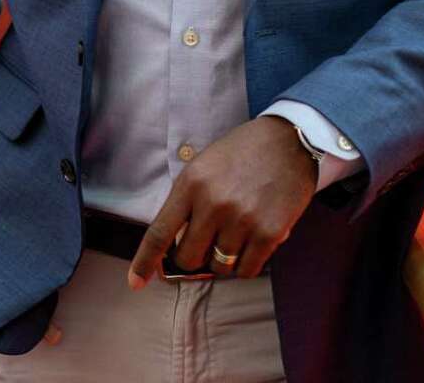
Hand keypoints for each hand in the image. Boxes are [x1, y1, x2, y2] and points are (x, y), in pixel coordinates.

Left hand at [128, 116, 317, 285]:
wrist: (288, 142)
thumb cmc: (241, 154)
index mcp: (191, 184)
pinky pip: (247, 269)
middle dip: (193, 256)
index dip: (145, 261)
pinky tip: (250, 244)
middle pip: (188, 257)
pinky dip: (245, 264)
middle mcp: (213, 204)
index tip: (135, 282)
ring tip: (234, 236)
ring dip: (222, 260)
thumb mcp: (203, 167)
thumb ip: (187, 202)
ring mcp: (242, 220)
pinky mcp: (270, 232)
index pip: (160, 232)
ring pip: (219, 267)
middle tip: (207, 243)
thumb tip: (174, 243)